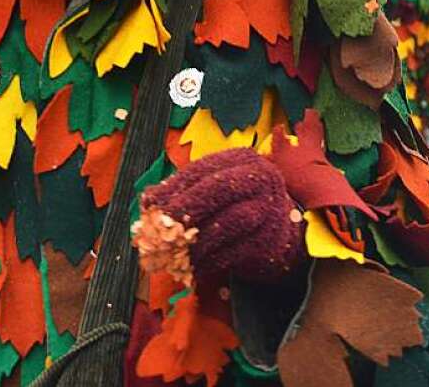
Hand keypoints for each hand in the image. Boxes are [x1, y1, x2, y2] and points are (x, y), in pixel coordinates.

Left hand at [133, 148, 305, 285]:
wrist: (281, 233)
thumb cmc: (237, 206)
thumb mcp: (214, 192)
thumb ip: (184, 192)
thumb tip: (148, 202)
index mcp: (241, 159)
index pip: (201, 170)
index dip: (172, 188)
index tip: (149, 206)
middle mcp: (260, 178)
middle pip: (216, 189)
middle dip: (183, 209)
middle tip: (158, 229)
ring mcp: (270, 208)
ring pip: (226, 223)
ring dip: (194, 242)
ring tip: (171, 254)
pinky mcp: (271, 239)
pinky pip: (234, 251)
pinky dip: (209, 261)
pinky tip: (192, 268)